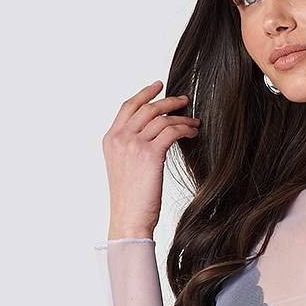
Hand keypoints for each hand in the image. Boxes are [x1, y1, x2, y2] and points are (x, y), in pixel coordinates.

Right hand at [102, 80, 199, 238]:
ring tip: (194, 122)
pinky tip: (192, 133)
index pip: (128, 107)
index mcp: (110, 139)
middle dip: (168, 100)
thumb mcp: (123, 167)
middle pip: (147, 108)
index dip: (144, 93)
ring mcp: (133, 144)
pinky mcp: (150, 154)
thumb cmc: (130, 200)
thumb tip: (152, 135)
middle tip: (183, 100)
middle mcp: (120, 138)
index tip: (158, 86)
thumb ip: (130, 147)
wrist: (128, 219)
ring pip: (161, 118)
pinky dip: (185, 129)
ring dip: (181, 117)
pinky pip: (171, 131)